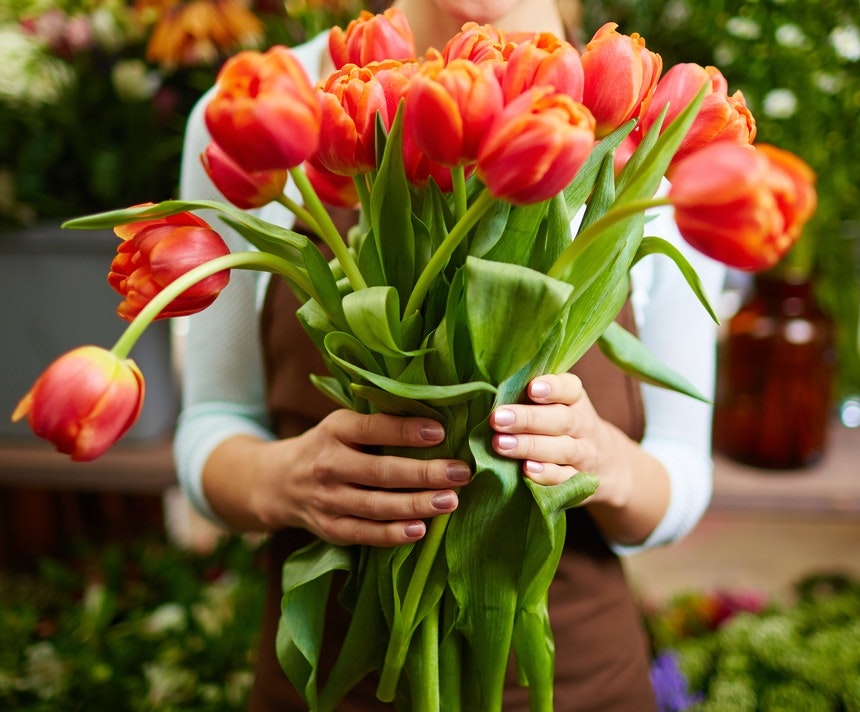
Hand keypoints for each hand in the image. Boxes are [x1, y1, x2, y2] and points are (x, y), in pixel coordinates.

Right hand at [247, 410, 471, 546]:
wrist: (278, 481)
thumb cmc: (328, 446)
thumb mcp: (342, 425)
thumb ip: (379, 424)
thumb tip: (438, 422)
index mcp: (334, 430)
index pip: (372, 429)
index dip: (405, 431)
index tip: (441, 431)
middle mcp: (328, 464)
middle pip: (380, 472)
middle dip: (424, 473)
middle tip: (460, 473)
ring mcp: (327, 499)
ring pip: (376, 506)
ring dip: (416, 505)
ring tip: (450, 502)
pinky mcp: (329, 528)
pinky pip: (364, 534)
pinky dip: (392, 534)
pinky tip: (421, 529)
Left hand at [489, 373, 613, 485]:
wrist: (605, 462)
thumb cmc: (561, 424)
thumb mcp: (556, 405)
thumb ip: (528, 397)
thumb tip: (488, 392)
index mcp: (576, 400)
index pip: (570, 389)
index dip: (553, 388)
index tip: (532, 388)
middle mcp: (584, 425)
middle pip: (562, 420)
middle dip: (528, 419)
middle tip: (497, 419)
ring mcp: (585, 454)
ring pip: (563, 449)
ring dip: (530, 447)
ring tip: (500, 444)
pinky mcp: (582, 481)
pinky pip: (566, 478)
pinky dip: (547, 475)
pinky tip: (526, 470)